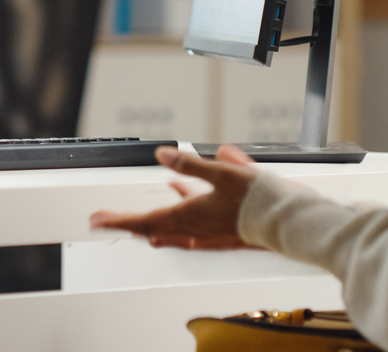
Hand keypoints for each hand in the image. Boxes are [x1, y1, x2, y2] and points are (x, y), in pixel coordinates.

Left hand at [89, 144, 262, 250]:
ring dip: (152, 223)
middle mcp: (195, 229)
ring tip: (141, 219)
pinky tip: (184, 195)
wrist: (289, 221)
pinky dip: (181, 214)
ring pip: (171, 229)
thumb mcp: (221, 173)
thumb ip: (190, 165)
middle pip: (152, 228)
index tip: (98, 221)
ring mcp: (209, 232)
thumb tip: (163, 154)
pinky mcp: (222, 230)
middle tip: (108, 221)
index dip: (118, 221)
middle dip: (128, 223)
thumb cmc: (259, 201)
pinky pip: (192, 226)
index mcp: (188, 217)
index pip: (144, 221)